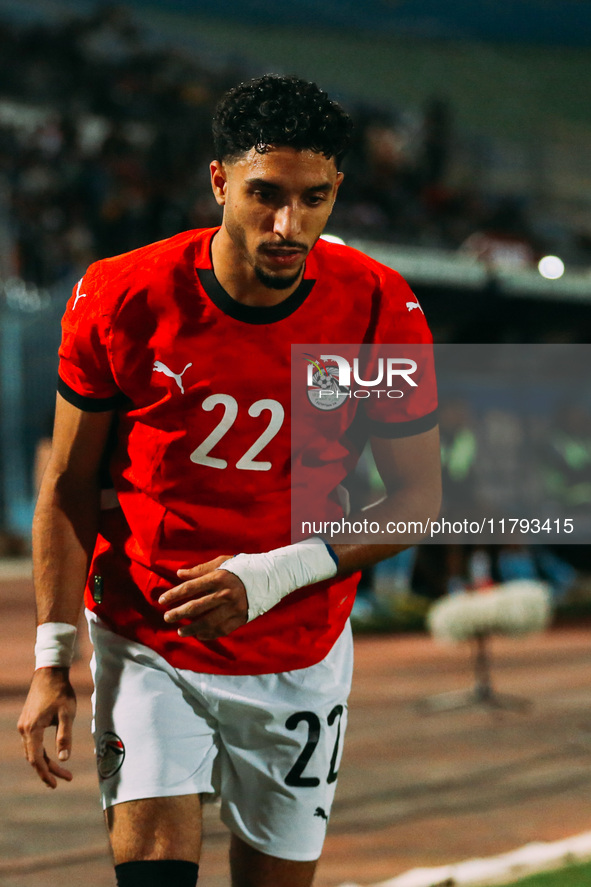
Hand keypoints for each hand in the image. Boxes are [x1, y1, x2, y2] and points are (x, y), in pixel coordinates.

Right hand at [18, 668, 75, 787]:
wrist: (50, 673)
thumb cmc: (61, 692)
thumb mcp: (67, 714)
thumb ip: (65, 737)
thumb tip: (64, 759)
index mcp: (32, 729)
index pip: (36, 759)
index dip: (45, 773)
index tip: (56, 784)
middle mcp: (24, 729)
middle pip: (34, 757)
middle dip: (49, 770)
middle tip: (67, 778)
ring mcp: (24, 725)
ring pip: (32, 750)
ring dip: (46, 761)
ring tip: (62, 771)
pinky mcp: (27, 721)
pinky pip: (32, 742)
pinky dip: (41, 752)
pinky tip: (52, 755)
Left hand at [159, 556, 247, 639]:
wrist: (272, 577)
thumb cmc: (244, 567)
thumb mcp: (223, 562)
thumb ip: (200, 570)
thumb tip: (179, 574)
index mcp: (219, 577)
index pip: (190, 587)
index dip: (174, 594)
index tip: (161, 600)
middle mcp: (225, 594)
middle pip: (196, 607)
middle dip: (178, 613)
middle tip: (166, 617)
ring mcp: (233, 608)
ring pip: (207, 622)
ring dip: (191, 628)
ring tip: (180, 631)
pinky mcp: (241, 618)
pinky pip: (222, 629)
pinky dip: (209, 634)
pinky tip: (199, 635)